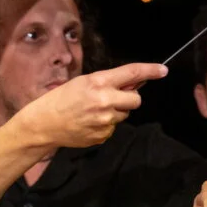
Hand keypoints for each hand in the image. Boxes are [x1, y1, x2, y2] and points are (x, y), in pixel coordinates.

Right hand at [22, 63, 166, 148]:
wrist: (43, 124)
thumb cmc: (61, 98)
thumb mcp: (83, 82)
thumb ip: (109, 82)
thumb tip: (134, 82)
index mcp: (99, 83)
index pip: (132, 74)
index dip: (150, 71)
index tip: (163, 70)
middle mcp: (105, 101)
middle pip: (136, 100)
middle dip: (129, 98)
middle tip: (114, 97)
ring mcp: (105, 121)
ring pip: (125, 115)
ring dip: (116, 112)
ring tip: (94, 111)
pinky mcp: (103, 135)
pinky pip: (114, 128)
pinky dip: (106, 124)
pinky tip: (89, 122)